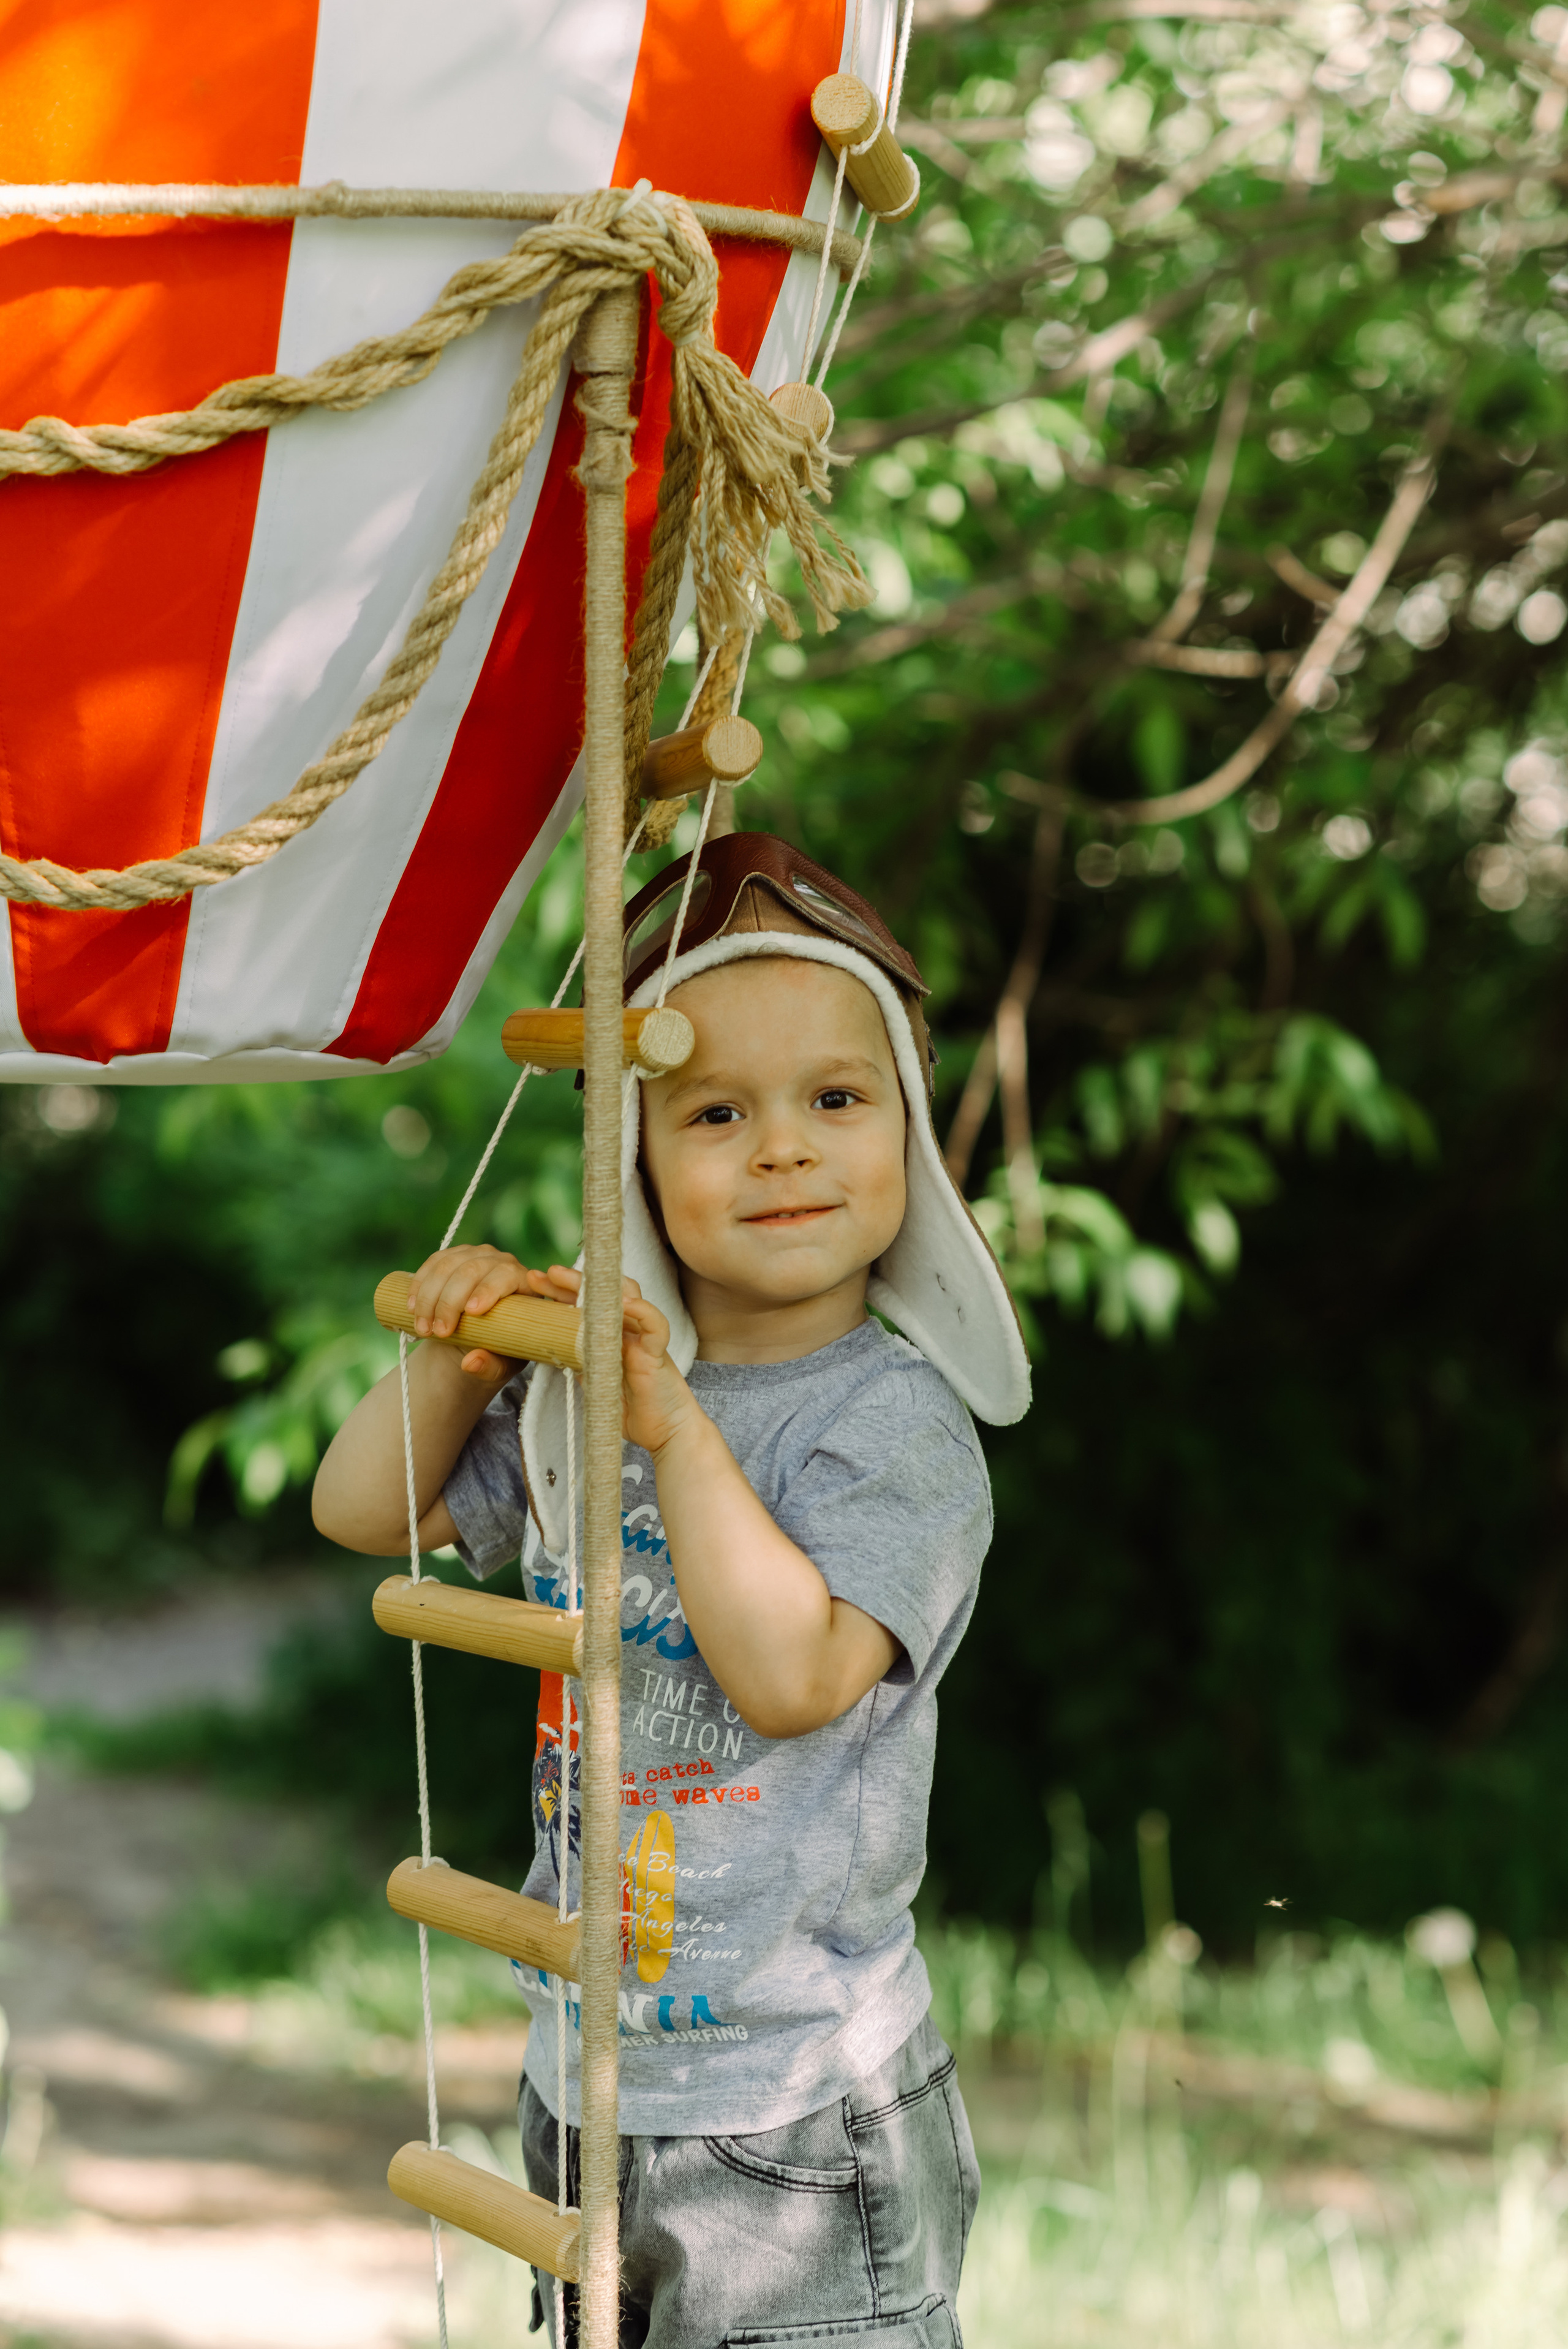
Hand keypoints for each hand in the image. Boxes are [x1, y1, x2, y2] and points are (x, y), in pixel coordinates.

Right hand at [406, 1244, 572, 1382]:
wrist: (479, 1339)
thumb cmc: (500, 1350)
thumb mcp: (501, 1365)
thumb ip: (490, 1366)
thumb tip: (471, 1362)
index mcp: (524, 1283)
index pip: (506, 1275)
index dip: (488, 1290)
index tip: (470, 1313)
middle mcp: (501, 1262)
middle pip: (472, 1269)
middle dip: (450, 1301)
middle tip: (438, 1333)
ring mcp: (476, 1256)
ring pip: (448, 1265)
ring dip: (429, 1296)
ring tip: (422, 1328)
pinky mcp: (454, 1257)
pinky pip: (433, 1263)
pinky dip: (420, 1284)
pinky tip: (411, 1306)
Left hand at [535, 1267, 702, 1455]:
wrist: (666, 1433)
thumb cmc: (635, 1410)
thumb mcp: (597, 1382)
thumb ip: (582, 1363)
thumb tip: (554, 1350)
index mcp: (613, 1336)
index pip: (588, 1305)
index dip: (563, 1292)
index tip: (536, 1283)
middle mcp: (629, 1331)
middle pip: (604, 1294)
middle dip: (573, 1281)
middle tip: (544, 1273)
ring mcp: (643, 1339)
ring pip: (627, 1298)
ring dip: (598, 1286)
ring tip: (568, 1278)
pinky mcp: (658, 1352)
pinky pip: (654, 1325)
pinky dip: (642, 1311)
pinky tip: (624, 1302)